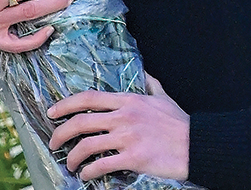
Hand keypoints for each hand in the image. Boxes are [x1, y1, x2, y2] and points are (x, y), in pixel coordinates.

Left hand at [47, 73, 189, 181]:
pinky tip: (86, 175)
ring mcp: (128, 138)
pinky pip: (102, 165)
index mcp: (128, 100)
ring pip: (87, 146)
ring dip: (73, 157)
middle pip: (81, 122)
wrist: (198, 145)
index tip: (52, 112)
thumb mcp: (163, 97)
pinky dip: (89, 171)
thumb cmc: (180, 123)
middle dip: (60, 133)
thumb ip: (150, 85)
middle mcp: (124, 117)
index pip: (88, 98)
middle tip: (53, 142)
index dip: (65, 104)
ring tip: (70, 164)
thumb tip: (145, 73)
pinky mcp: (133, 158)